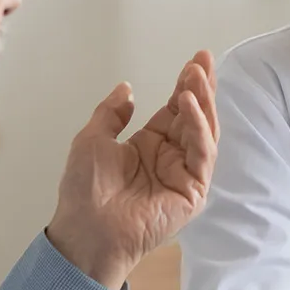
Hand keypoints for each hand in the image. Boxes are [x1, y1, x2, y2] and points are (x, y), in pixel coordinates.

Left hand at [46, 51, 218, 289]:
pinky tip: (188, 106)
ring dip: (202, 103)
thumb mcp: (92, 140)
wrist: (86, 229)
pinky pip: (202, 155)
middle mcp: (171, 157)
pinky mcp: (193, 192)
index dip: (186, 85)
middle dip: (201, 88)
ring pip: (204, 133)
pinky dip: (198, 128)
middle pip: (194, 117)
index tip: (195, 60)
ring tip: (196, 78)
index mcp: (150, 145)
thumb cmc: (85, 190)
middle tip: (203, 60)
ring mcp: (185, 174)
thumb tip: (127, 89)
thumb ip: (112, 113)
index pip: (175, 110)